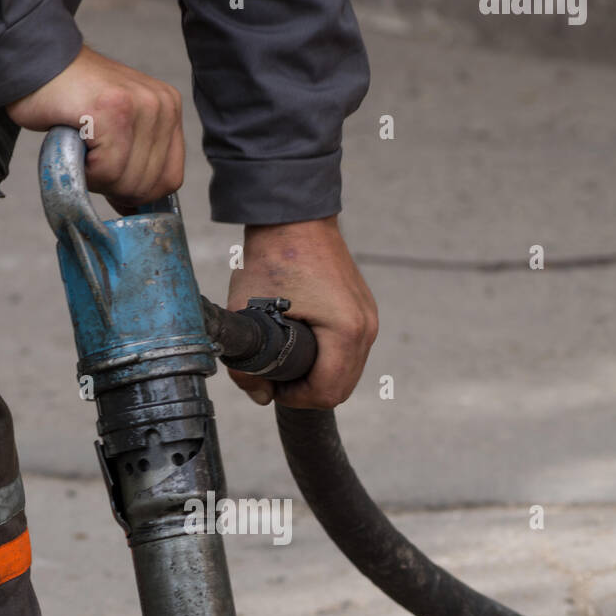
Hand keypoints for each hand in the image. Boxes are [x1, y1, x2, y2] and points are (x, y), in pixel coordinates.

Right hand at [6, 44, 183, 210]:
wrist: (33, 64)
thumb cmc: (69, 102)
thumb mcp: (115, 134)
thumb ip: (133, 166)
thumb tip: (135, 210)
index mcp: (168, 110)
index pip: (170, 179)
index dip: (137, 191)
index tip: (110, 175)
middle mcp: (162, 105)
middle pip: (148, 185)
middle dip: (113, 186)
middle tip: (88, 156)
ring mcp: (142, 104)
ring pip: (128, 181)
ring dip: (96, 178)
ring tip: (81, 146)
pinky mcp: (115, 111)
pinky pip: (108, 171)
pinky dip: (85, 170)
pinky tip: (76, 143)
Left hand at [226, 218, 377, 408]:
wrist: (293, 216)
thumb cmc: (273, 258)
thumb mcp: (246, 313)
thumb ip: (246, 364)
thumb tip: (259, 396)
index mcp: (345, 331)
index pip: (327, 393)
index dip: (295, 399)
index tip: (270, 385)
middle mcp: (365, 327)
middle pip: (341, 388)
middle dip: (306, 392)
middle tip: (276, 379)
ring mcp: (368, 318)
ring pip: (348, 372)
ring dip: (318, 376)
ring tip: (286, 363)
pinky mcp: (364, 310)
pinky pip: (351, 352)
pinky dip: (328, 360)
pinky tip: (302, 348)